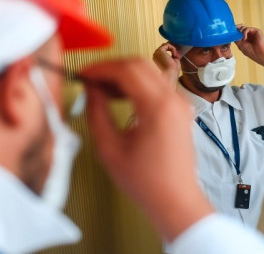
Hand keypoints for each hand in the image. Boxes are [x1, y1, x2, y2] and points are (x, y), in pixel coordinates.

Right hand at [82, 58, 212, 241]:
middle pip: (140, 64)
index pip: (127, 69)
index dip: (101, 68)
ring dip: (124, 74)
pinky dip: (137, 84)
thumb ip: (96, 113)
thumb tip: (90, 90)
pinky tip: (119, 97)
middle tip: (90, 79)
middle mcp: (174, 99)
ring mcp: (181, 103)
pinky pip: (157, 84)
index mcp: (159, 107)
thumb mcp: (110, 148)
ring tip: (101, 89)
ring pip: (149, 71)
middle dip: (112, 67)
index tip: (83, 74)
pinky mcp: (181, 109)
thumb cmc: (147, 182)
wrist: (176, 199)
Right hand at [152, 42, 180, 84]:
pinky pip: (167, 45)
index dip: (172, 51)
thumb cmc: (172, 71)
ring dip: (173, 49)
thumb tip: (174, 48)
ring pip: (166, 45)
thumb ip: (172, 54)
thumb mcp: (173, 60)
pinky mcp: (159, 50)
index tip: (177, 57)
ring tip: (176, 56)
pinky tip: (174, 55)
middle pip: (165, 47)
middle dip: (173, 50)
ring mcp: (156, 52)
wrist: (170, 74)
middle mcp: (155, 55)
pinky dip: (173, 48)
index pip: (164, 50)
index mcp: (157, 58)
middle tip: (177, 56)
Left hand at [234, 24, 263, 67]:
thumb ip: (236, 39)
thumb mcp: (240, 45)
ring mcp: (252, 32)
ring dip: (240, 31)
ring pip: (243, 27)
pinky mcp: (256, 31)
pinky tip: (244, 38)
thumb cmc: (251, 52)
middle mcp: (249, 34)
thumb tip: (232, 33)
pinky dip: (244, 32)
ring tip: (241, 38)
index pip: (238, 31)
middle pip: (241, 27)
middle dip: (236, 28)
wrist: (259, 54)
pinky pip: (248, 28)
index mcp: (245, 38)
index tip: (229, 31)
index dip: (234, 30)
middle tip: (233, 31)